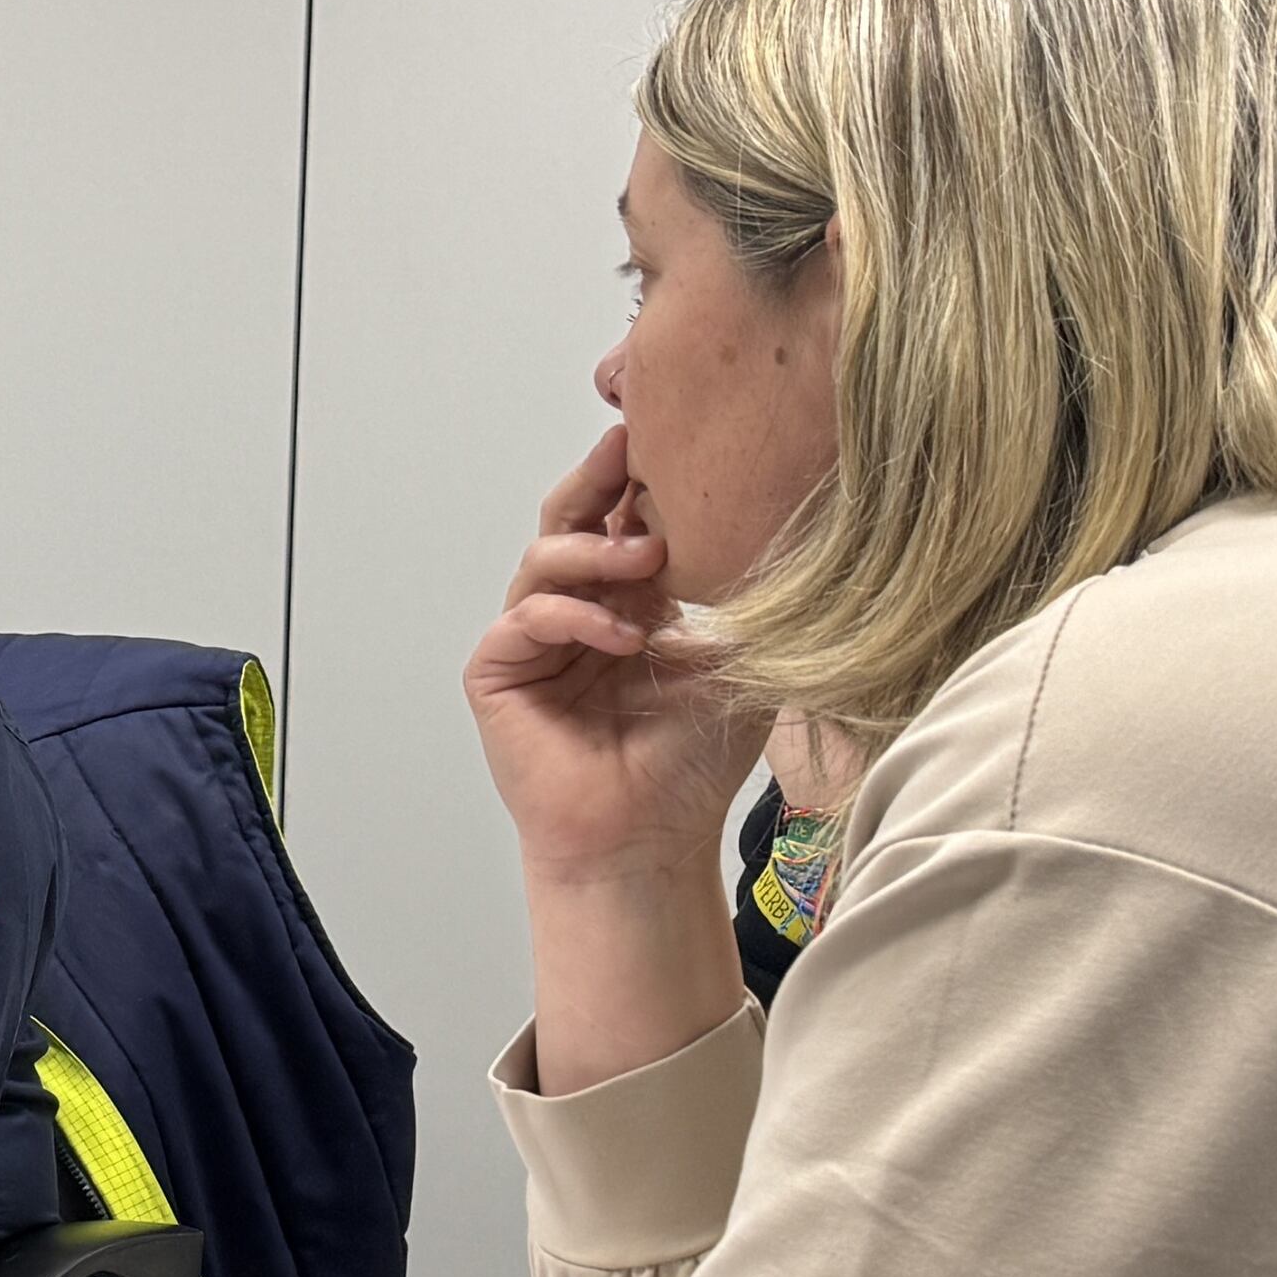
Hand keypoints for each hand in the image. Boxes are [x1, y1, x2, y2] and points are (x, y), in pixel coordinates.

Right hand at [465, 421, 765, 884]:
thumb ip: (741, 599)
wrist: (648, 840)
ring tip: (647, 560)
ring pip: (543, 558)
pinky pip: (525, 618)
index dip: (643, 480)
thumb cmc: (693, 765)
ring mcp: (532, 641)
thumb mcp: (736, 663)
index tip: (681, 435)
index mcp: (630, 602)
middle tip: (631, 444)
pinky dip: (572, 615)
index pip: (627, 521)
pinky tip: (621, 636)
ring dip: (593, 549)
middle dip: (599, 479)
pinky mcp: (497, 673)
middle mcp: (576, 611)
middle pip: (572, 519)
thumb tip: (779, 522)